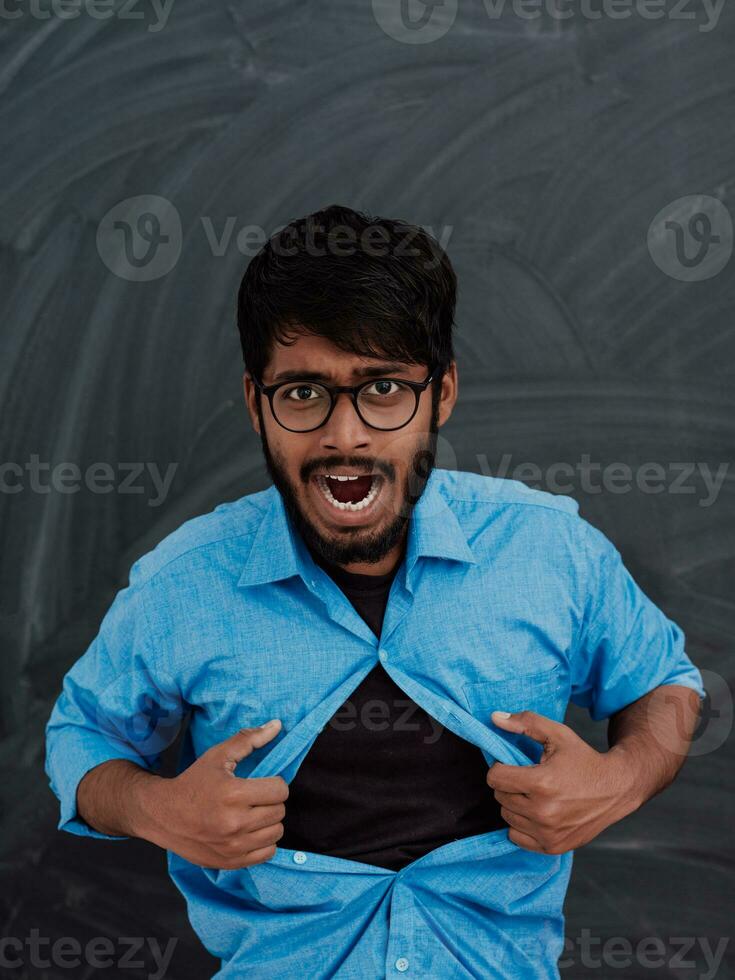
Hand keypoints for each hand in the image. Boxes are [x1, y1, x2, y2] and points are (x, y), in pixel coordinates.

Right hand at [142, 719, 288, 869]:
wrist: (164, 815)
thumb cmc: (193, 782)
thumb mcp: (218, 756)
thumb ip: (249, 739)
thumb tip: (278, 725)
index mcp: (234, 794)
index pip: (280, 790)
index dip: (274, 783)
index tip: (262, 783)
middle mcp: (235, 823)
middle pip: (279, 811)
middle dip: (271, 801)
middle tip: (255, 798)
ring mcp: (233, 847)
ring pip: (276, 833)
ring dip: (269, 822)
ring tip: (252, 814)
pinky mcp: (231, 862)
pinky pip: (267, 853)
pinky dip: (263, 842)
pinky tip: (249, 831)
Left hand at [485, 710, 639, 853]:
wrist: (616, 789)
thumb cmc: (584, 759)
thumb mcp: (557, 734)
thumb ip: (525, 723)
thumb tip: (494, 718)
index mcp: (542, 783)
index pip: (495, 778)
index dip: (501, 767)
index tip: (514, 765)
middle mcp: (543, 812)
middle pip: (500, 796)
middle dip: (509, 784)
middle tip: (528, 778)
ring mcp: (548, 833)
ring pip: (506, 816)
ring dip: (515, 804)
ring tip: (535, 794)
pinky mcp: (552, 846)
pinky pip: (516, 837)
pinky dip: (521, 825)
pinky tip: (537, 812)